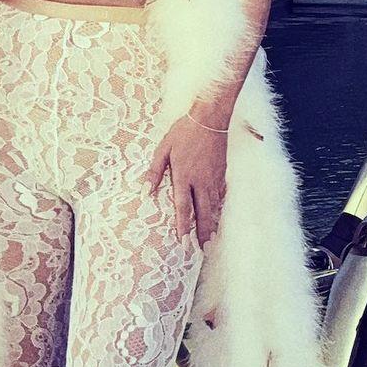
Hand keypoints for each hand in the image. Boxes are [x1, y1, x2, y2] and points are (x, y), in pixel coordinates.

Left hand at [147, 113, 228, 247]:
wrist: (210, 118)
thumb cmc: (183, 132)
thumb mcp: (163, 149)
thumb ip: (154, 172)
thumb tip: (144, 191)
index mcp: (184, 176)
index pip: (183, 206)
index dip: (183, 225)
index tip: (182, 240)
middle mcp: (201, 181)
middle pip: (203, 211)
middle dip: (203, 231)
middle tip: (203, 248)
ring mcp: (214, 177)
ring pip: (214, 205)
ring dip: (212, 222)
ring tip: (211, 236)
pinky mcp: (221, 172)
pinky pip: (221, 193)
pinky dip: (219, 205)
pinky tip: (218, 211)